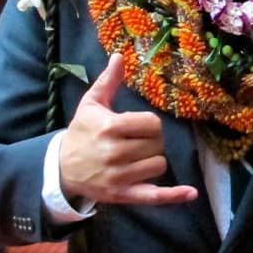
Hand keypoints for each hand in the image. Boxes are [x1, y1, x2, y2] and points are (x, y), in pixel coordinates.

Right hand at [58, 53, 198, 205]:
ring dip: (153, 160)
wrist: (61, 168)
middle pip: (158, 144)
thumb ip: (108, 81)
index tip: (138, 126)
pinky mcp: (122, 195)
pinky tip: (190, 193)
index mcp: (110, 127)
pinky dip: (173, 196)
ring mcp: (119, 176)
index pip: (152, 124)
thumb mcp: (91, 104)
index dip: (150, 124)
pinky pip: (154, 196)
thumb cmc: (81, 133)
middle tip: (136, 142)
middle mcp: (115, 152)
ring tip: (137, 158)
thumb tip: (119, 56)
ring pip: (159, 165)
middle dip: (152, 141)